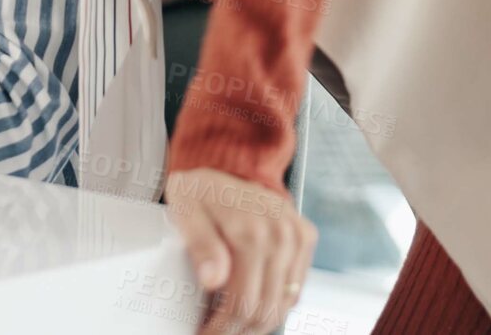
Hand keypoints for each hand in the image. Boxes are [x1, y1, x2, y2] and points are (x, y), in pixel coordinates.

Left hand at [165, 166, 315, 334]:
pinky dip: (275, 305)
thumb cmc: (197, 193)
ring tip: (230, 325)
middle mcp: (282, 233)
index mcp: (252, 231)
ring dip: (258, 322)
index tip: (204, 334)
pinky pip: (295, 289)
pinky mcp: (305, 237)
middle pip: (266, 309)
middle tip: (214, 333)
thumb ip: (199, 245)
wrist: (220, 172)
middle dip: (238, 330)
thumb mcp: (185, 211)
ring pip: (284, 304)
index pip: (243, 302)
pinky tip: (251, 307)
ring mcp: (297, 235)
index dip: (222, 328)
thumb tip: (213, 280)